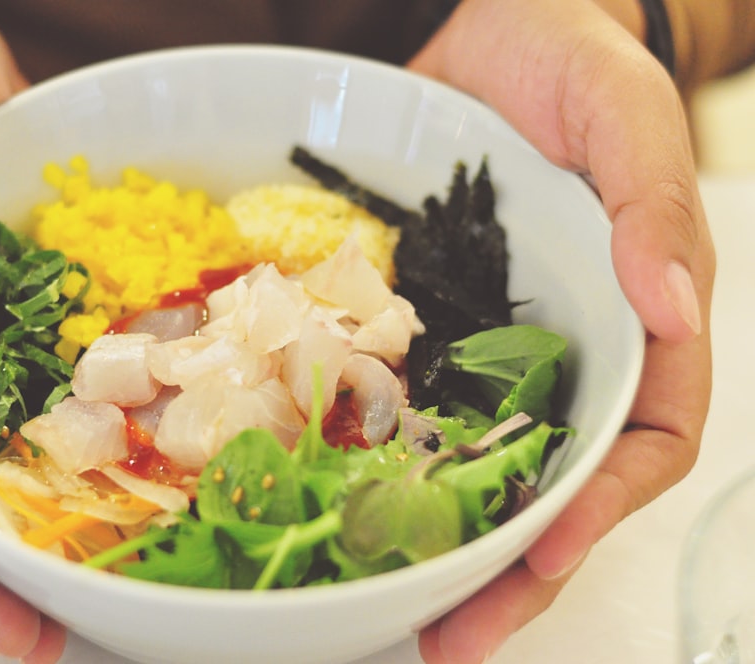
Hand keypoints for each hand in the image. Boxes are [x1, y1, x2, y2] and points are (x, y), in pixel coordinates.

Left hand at [408, 0, 713, 660]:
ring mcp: (484, 347)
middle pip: (552, 485)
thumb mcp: (624, 113)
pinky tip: (327, 504)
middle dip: (511, 569)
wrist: (484, 31)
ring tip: (393, 614)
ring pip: (472, 465)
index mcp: (631, 321)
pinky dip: (373, 460)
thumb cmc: (572, 64)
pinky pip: (398, 402)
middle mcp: (559, 352)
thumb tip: (673, 301)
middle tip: (453, 639)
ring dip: (438, 544)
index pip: (640, 440)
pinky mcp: (418, 325)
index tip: (548, 552)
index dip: (601, 507)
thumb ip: (653, 201)